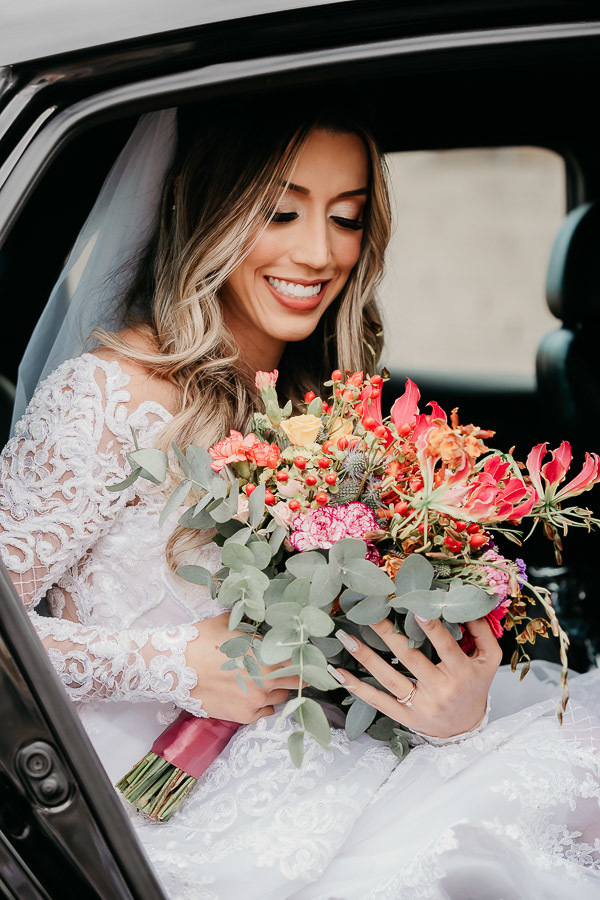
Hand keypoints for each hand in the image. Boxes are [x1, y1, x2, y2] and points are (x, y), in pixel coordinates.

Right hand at [186, 613, 296, 722]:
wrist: (175, 667)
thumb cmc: (201, 641)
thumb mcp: (228, 624)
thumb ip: (249, 626)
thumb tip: (257, 619)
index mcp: (266, 653)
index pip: (299, 659)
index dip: (303, 657)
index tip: (303, 656)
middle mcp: (266, 678)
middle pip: (298, 681)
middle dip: (298, 675)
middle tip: (293, 671)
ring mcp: (256, 699)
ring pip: (281, 697)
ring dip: (277, 689)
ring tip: (265, 680)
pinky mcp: (243, 715)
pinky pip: (265, 712)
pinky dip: (263, 704)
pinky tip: (253, 695)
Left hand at [332, 617, 501, 738]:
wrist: (467, 728)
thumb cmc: (475, 686)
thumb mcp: (489, 660)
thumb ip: (482, 631)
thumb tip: (467, 604)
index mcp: (460, 671)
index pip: (444, 646)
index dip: (430, 628)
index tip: (414, 608)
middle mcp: (439, 689)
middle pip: (409, 658)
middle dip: (387, 634)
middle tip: (368, 612)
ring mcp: (420, 705)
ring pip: (389, 679)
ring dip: (365, 657)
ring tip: (346, 638)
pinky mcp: (405, 716)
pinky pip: (378, 701)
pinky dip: (357, 687)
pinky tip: (338, 673)